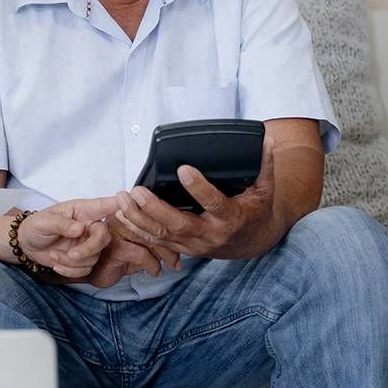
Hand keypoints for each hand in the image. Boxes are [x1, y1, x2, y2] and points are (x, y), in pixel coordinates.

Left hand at [13, 198, 175, 286]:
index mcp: (82, 211)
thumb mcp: (43, 222)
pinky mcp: (84, 259)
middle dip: (89, 249)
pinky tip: (56, 263)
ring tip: (54, 255)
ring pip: (94, 257)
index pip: (104, 206)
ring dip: (72, 261)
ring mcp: (87, 243)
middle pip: (104, 237)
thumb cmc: (35, 227)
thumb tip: (80, 229)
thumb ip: (61, 224)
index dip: (117, 205)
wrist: (27, 245)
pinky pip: (85, 269)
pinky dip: (69, 270)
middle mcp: (88, 226)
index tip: (126, 204)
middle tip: (72, 254)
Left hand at [114, 137, 278, 259]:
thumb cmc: (256, 211)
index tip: (183, 169)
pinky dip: (136, 229)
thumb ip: (264, 164)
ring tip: (122, 199)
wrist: (253, 242)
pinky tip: (121, 215)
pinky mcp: (182, 247)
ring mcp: (194, 244)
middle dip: (155, 208)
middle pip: (178, 224)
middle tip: (138, 190)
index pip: (214, 202)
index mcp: (231, 218)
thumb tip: (265, 139)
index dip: (199, 187)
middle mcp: (210, 235)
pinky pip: (156, 241)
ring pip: (161, 235)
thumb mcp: (265, 188)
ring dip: (138, 218)